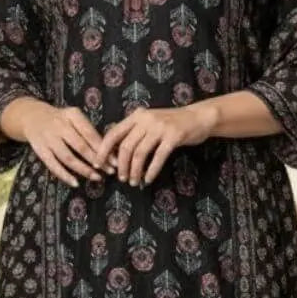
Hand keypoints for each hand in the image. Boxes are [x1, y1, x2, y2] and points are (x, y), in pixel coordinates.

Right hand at [9, 99, 114, 187]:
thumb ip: (88, 130)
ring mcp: (49, 138)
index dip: (103, 149)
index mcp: (72, 115)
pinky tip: (75, 183)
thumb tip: (109, 151)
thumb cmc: (61, 120)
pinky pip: (53, 165)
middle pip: (81, 146)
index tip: (115, 161)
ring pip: (68, 157)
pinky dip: (64, 175)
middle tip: (110, 171)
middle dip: (97, 160)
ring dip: (84, 169)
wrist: (32, 116)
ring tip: (96, 178)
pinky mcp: (40, 150)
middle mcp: (60, 125)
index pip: (90, 134)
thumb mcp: (74, 117)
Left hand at [95, 104, 217, 185]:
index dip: (103, 150)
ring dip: (135, 171)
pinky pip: (158, 157)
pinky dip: (151, 171)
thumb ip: (134, 132)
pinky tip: (148, 179)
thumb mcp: (149, 122)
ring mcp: (160, 127)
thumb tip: (114, 153)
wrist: (198, 117)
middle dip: (121, 166)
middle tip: (121, 178)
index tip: (99, 165)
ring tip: (133, 181)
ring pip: (140, 153)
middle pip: (126, 146)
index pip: (113, 133)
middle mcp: (146, 119)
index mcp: (136, 116)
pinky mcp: (174, 136)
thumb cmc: (171, 123)